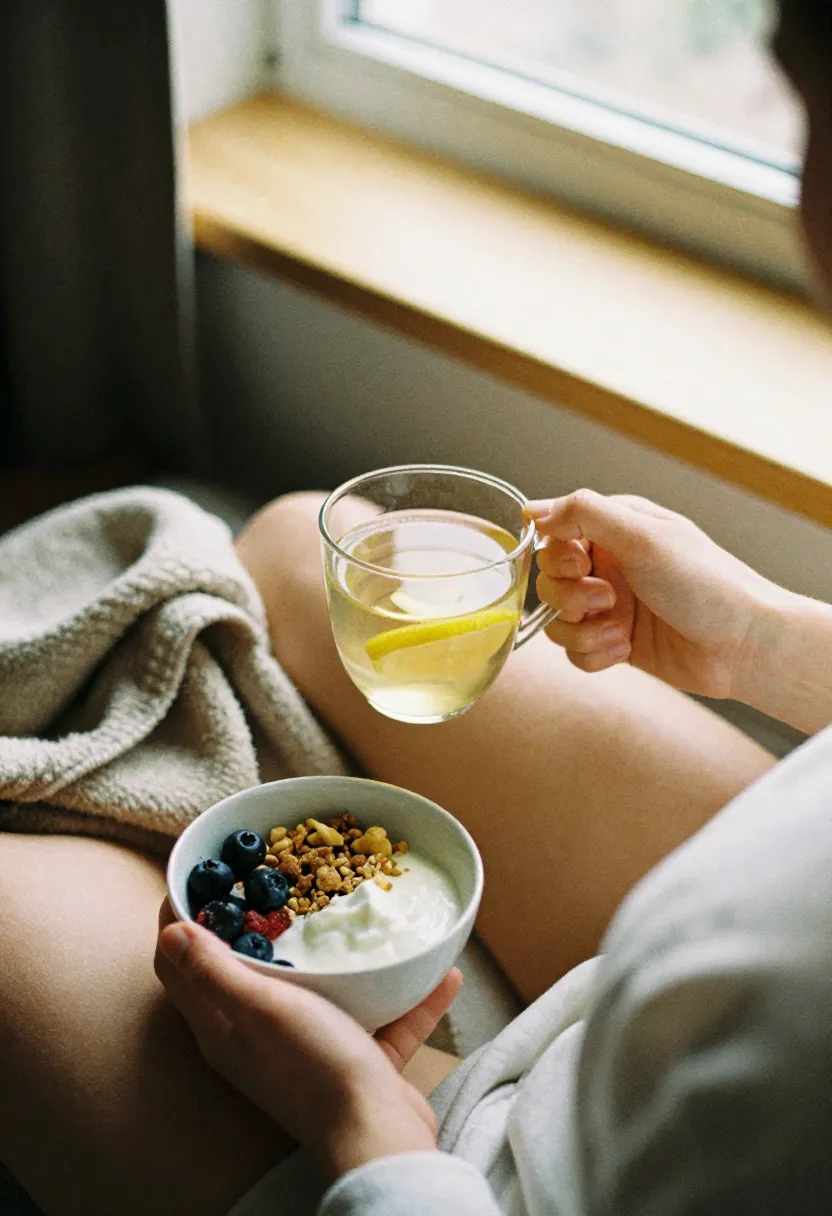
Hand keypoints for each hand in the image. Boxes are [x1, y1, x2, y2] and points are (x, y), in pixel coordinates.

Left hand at [155, 903, 461, 1179]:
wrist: (378, 1136)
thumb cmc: (314, 1068)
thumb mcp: (260, 1009)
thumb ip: (214, 971)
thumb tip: (169, 931)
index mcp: (223, 1027)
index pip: (181, 967)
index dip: (182, 919)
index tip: (200, 876)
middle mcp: (258, 1039)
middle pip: (245, 971)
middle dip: (254, 923)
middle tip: (273, 877)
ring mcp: (308, 1050)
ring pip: (317, 991)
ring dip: (336, 957)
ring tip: (355, 913)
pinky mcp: (356, 1062)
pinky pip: (381, 1019)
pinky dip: (405, 997)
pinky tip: (441, 971)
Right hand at [527, 490, 787, 698]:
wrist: (742, 646)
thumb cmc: (704, 583)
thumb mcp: (643, 535)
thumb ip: (584, 513)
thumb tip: (532, 509)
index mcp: (617, 529)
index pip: (556, 533)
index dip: (557, 552)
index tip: (580, 564)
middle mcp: (611, 565)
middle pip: (549, 578)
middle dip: (569, 595)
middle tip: (606, 598)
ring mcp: (612, 606)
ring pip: (558, 618)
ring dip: (581, 628)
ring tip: (618, 630)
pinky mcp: (615, 643)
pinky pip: (575, 650)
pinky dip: (593, 652)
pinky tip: (625, 649)